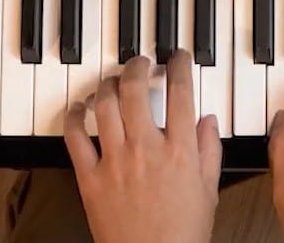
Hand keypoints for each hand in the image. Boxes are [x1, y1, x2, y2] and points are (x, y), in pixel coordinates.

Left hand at [63, 51, 222, 242]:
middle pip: (136, 89)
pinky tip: (78, 108)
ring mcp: (115, 161)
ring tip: (113, 80)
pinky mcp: (90, 177)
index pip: (180, 93)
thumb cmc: (182, 234)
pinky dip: (73, 117)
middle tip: (141, 62)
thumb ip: (210, 152)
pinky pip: (74, 137)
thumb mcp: (209, 191)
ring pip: (105, 105)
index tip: (178, 58)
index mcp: (180, 152)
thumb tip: (209, 121)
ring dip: (108, 84)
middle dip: (138, 66)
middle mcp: (146, 149)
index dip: (180, 66)